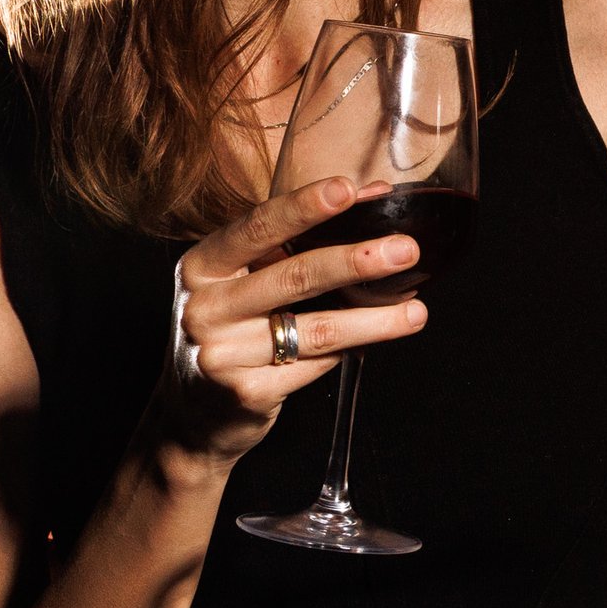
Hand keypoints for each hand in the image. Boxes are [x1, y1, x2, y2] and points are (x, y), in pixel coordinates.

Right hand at [154, 176, 428, 468]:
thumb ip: (290, 245)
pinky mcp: (246, 394)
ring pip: (316, 330)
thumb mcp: (238, 283)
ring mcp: (223, 354)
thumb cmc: (229, 331)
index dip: (303, 207)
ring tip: (415, 312)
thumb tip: (371, 198)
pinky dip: (349, 351)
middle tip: (405, 250)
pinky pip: (314, 366)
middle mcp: (205, 307)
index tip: (348, 189)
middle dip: (356, 261)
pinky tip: (374, 342)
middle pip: (294, 277)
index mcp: (202, 266)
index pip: (257, 227)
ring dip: (373, 320)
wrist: (191, 417)